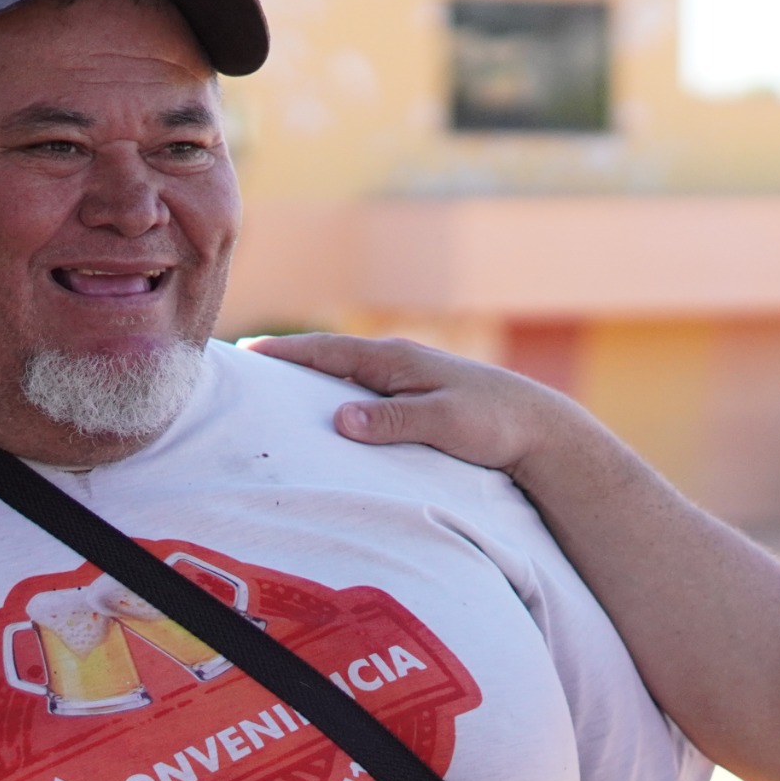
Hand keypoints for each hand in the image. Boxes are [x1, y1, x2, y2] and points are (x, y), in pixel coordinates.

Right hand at [244, 333, 588, 480]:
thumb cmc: (493, 424)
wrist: (538, 428)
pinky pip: (364, 388)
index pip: (326, 352)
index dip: (284, 353)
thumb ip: (392, 422)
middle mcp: (397, 361)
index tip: (244, 352)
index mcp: (396, 360)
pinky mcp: (417, 395)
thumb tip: (340, 418)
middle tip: (241, 366)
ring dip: (311, 376)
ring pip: (346, 372)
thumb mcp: (443, 424)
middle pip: (329, 357)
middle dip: (287, 360)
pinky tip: (327, 407)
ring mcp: (407, 376)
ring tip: (270, 386)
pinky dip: (337, 391)